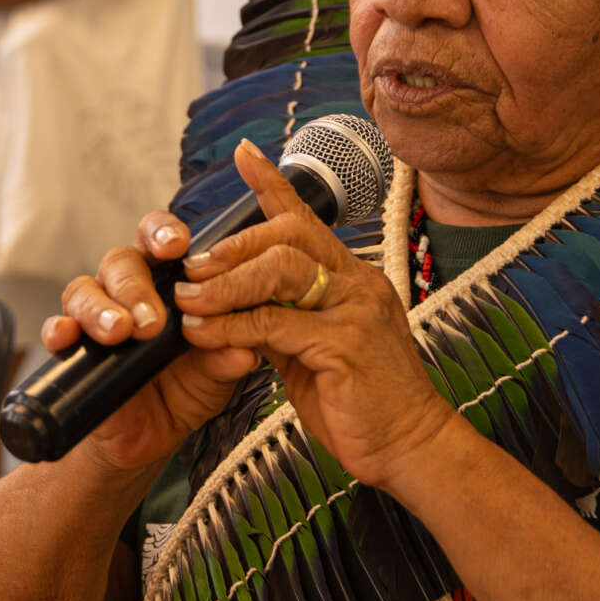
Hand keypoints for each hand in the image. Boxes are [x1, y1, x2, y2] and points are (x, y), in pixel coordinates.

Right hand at [45, 219, 261, 475]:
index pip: (160, 241)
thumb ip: (225, 360)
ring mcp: (94, 317)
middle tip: (151, 320)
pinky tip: (66, 336)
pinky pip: (56, 328)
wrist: (145, 441)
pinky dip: (59, 329)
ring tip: (118, 332)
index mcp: (165, 283)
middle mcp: (126, 291)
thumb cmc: (182, 392)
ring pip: (84, 289)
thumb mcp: (212, 378)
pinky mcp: (71, 348)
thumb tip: (243, 352)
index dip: (163, 232)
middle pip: (120, 262)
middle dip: (134, 286)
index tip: (176, 246)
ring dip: (99, 308)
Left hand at [171, 140, 458, 489]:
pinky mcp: (344, 347)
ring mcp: (355, 311)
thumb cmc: (362, 402)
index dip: (272, 184)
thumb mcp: (314, 349)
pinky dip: (231, 328)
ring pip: (280, 270)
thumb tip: (231, 303)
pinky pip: (274, 324)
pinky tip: (204, 336)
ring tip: (188, 300)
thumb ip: (281, 318)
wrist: (410, 447)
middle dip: (233, 246)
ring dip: (226, 283)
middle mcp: (357, 283)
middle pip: (288, 234)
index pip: (307, 218)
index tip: (243, 153)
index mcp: (352, 278)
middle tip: (191, 267)